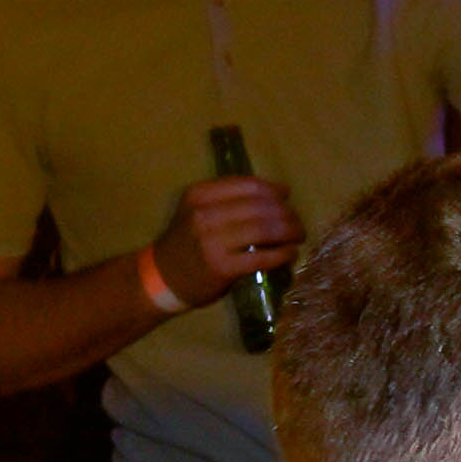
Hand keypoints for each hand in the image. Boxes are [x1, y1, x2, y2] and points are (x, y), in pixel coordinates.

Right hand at [148, 172, 297, 308]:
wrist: (162, 276)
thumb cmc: (188, 241)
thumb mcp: (198, 209)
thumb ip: (230, 198)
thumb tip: (279, 191)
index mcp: (200, 194)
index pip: (250, 185)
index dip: (275, 191)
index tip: (287, 198)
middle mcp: (204, 214)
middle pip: (262, 207)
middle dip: (288, 214)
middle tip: (298, 223)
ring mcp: (212, 241)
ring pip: (265, 229)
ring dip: (290, 232)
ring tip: (298, 236)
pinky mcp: (222, 267)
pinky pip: (263, 257)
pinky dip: (283, 254)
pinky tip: (290, 253)